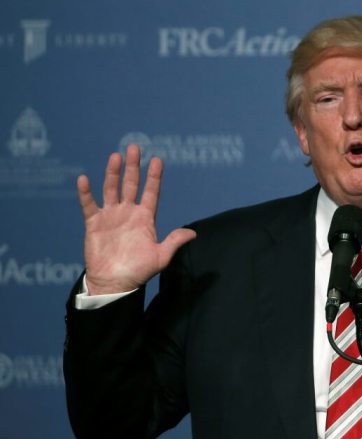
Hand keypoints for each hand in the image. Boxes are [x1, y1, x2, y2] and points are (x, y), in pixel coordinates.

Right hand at [77, 144, 196, 294]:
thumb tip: (194, 233)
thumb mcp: (160, 257)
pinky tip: (84, 179)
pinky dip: (86, 193)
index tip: (157, 160)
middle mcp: (128, 213)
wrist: (114, 284)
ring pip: (111, 189)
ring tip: (115, 156)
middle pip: (131, 184)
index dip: (153, 177)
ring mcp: (110, 216)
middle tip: (134, 147)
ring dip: (112, 173)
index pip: (150, 192)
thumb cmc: (138, 271)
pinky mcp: (93, 223)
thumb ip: (174, 242)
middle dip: (133, 167)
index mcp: (145, 218)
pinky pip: (89, 205)